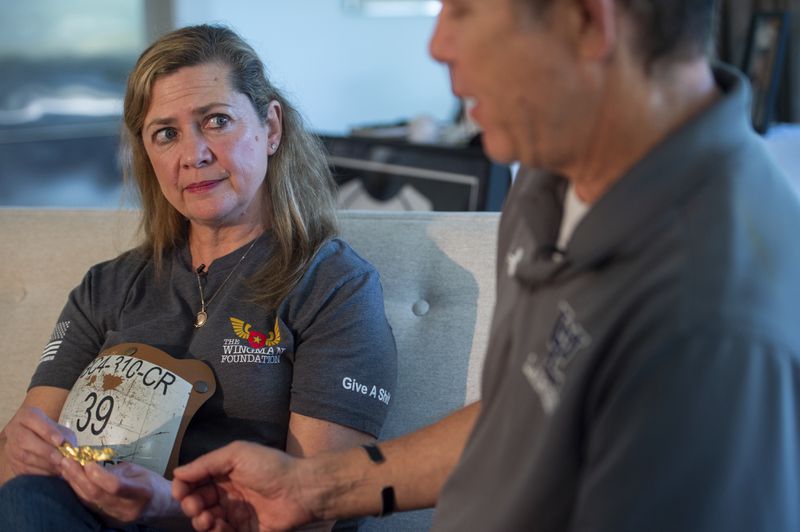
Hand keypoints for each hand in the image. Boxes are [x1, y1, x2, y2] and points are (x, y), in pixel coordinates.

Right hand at [1, 406, 75, 476]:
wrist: (37, 440)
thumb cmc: (51, 433)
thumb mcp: (60, 429)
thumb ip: (65, 437)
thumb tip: (69, 448)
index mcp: (26, 416)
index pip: (32, 419)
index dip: (46, 431)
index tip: (60, 441)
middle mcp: (14, 430)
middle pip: (24, 440)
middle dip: (45, 451)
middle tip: (60, 459)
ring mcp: (10, 447)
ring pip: (23, 456)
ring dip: (44, 464)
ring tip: (60, 467)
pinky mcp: (11, 462)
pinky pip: (23, 469)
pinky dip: (39, 473)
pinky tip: (52, 473)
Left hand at [58, 458, 182, 525]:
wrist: (159, 507)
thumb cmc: (151, 484)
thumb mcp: (138, 471)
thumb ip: (116, 471)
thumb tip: (92, 466)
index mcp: (140, 493)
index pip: (115, 486)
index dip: (98, 474)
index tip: (85, 460)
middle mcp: (126, 508)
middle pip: (96, 494)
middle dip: (78, 476)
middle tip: (66, 461)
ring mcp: (115, 517)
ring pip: (88, 501)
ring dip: (74, 483)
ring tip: (64, 468)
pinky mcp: (106, 521)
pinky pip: (88, 505)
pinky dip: (78, 492)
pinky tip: (70, 480)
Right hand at [172, 441, 317, 531]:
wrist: (301, 490)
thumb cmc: (271, 467)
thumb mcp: (237, 454)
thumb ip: (206, 463)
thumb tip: (178, 472)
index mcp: (225, 472)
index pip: (195, 481)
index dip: (184, 487)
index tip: (180, 492)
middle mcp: (228, 493)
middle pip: (197, 503)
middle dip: (190, 506)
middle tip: (195, 508)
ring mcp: (236, 513)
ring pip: (206, 521)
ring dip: (201, 521)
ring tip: (207, 519)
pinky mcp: (245, 531)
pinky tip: (220, 527)